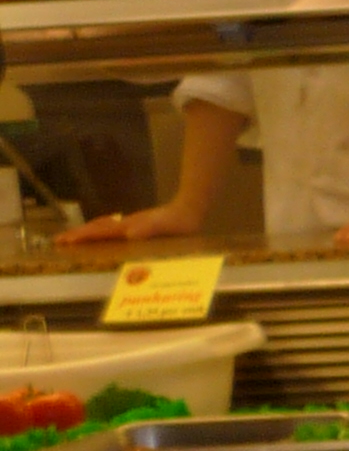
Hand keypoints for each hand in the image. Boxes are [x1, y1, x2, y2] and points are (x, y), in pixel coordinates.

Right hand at [54, 198, 199, 249]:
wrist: (189, 209)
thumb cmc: (179, 221)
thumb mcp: (166, 226)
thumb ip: (150, 229)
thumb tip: (129, 233)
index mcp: (128, 227)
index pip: (100, 232)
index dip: (82, 236)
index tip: (65, 241)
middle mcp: (126, 225)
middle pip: (96, 229)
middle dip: (77, 235)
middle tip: (57, 241)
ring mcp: (130, 225)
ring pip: (102, 228)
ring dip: (86, 233)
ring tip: (70, 239)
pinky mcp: (136, 227)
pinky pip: (112, 231)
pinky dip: (99, 233)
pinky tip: (99, 237)